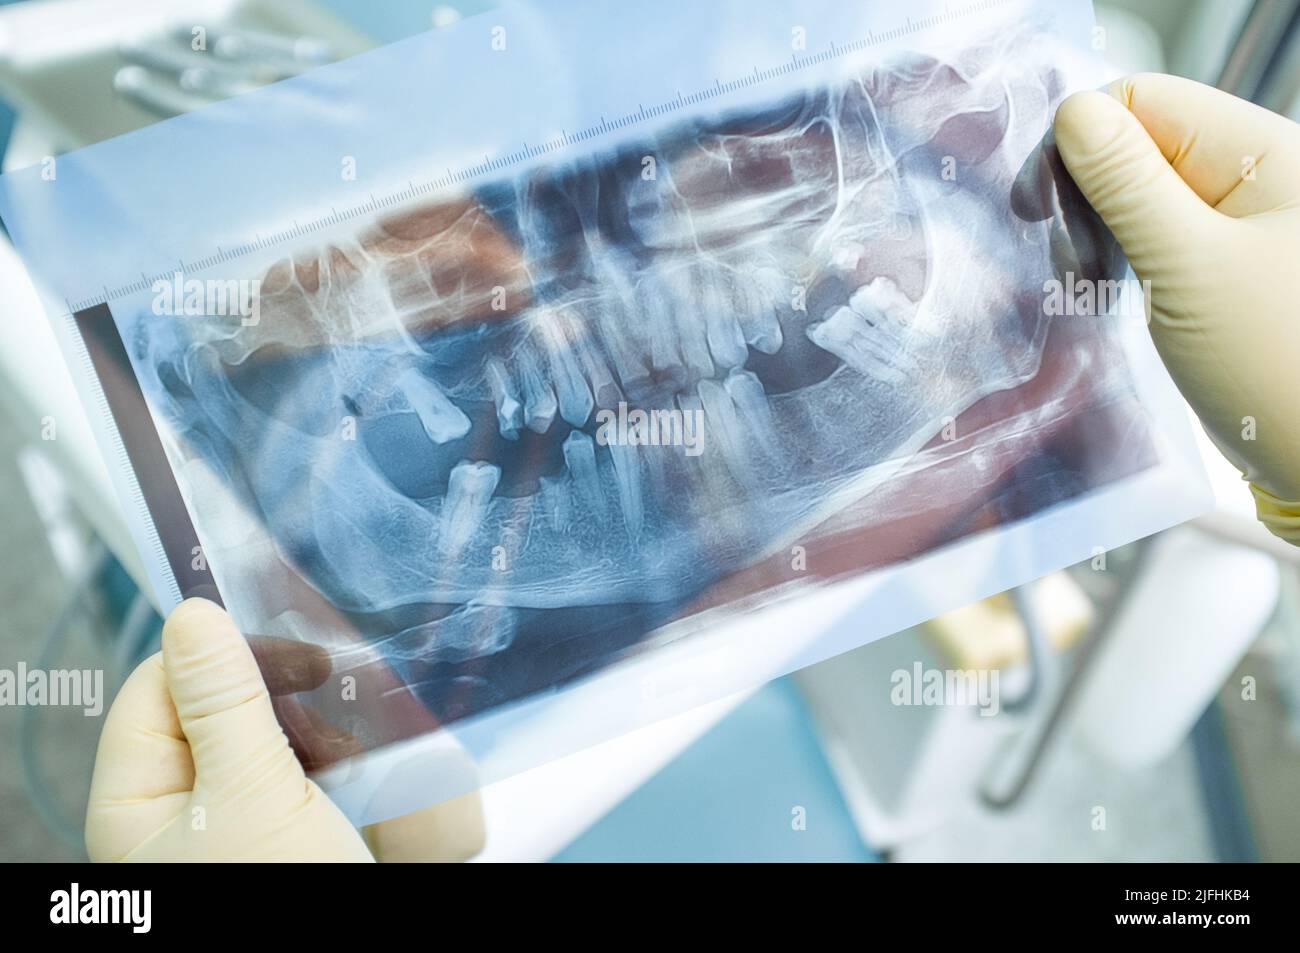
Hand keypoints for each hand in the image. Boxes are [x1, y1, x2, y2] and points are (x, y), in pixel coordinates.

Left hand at [85, 598, 483, 861]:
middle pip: (213, 711)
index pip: (156, 690)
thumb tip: (192, 613)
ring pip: (265, 741)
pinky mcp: (281, 840)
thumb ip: (222, 701)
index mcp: (135, 805)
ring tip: (359, 749)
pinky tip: (367, 777)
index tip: (295, 653)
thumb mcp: (251, 796)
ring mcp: (232, 828)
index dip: (221, 659)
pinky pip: (301, 778)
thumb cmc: (287, 899)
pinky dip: (334, 767)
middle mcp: (176, 814)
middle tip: (335, 691)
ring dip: (316, 731)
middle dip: (279, 697)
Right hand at [1053, 73, 1299, 544]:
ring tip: (1093, 286)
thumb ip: (1128, 183)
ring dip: (1101, 232)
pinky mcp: (1225, 269)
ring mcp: (1242, 225)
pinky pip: (1158, 237)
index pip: (1146, 99)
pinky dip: (1123, 260)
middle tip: (1070, 257)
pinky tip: (1110, 294)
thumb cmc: (1278, 367)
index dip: (1081, 140)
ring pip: (1141, 194)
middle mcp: (1257, 178)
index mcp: (1265, 154)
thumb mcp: (1189, 266)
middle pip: (1141, 142)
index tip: (1039, 204)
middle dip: (1088, 193)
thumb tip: (1076, 113)